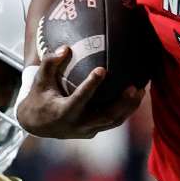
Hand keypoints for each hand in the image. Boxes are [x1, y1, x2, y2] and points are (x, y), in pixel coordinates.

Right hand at [16, 46, 143, 138]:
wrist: (37, 125)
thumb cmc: (39, 98)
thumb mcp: (40, 81)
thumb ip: (50, 63)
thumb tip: (66, 48)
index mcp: (62, 112)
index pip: (79, 98)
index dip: (90, 85)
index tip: (102, 69)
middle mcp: (77, 125)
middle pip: (105, 116)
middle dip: (122, 103)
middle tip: (134, 86)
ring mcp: (87, 131)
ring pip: (113, 121)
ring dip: (129, 107)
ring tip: (141, 90)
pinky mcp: (94, 132)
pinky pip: (113, 122)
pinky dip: (126, 111)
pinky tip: (136, 97)